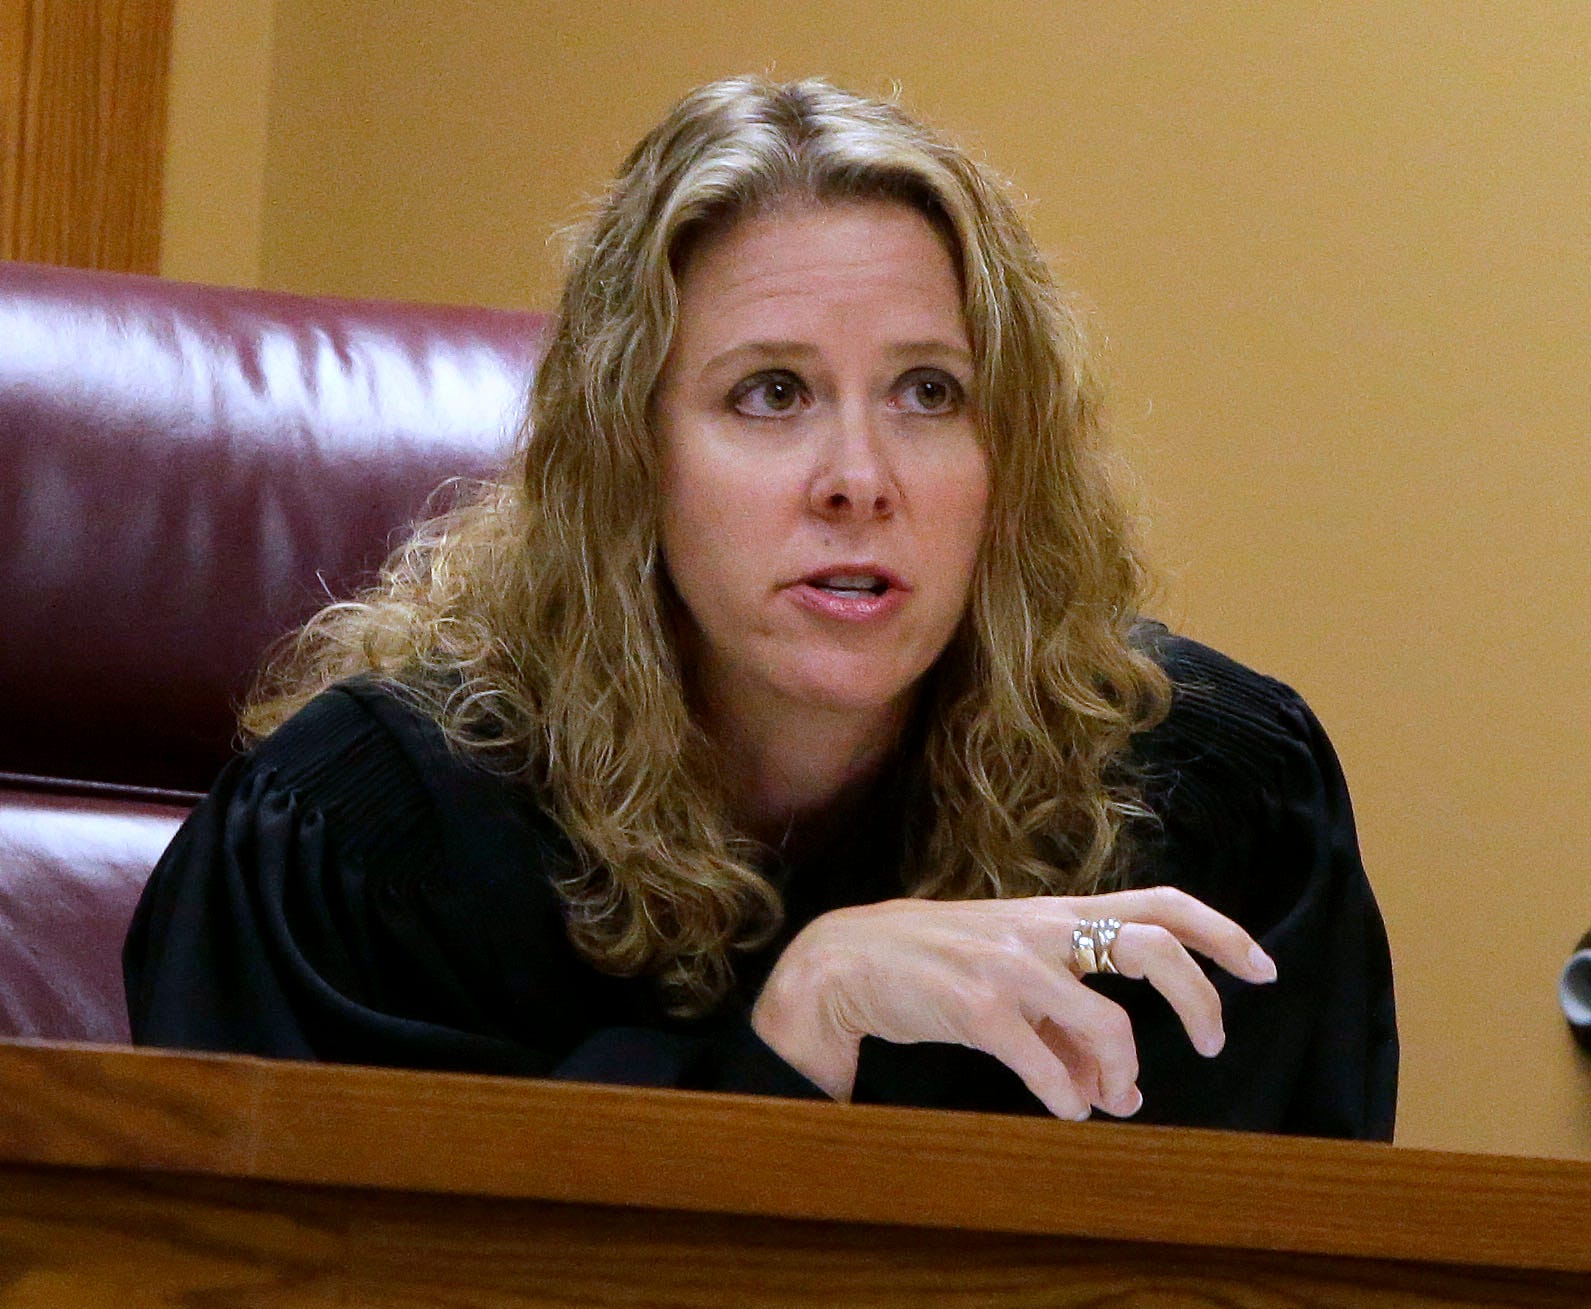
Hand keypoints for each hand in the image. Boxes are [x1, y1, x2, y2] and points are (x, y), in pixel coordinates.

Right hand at [750, 886, 1276, 1119]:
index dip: (1221, 931)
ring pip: (1107, 1021)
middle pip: (1153, 948)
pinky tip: (1068, 1110)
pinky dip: (1067, 1096)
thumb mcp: (1009, 976)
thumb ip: (1067, 1024)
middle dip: (1199, 1001)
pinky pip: (1045, 1063)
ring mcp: (1010, 965)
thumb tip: (1120, 1090)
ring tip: (1118, 1099)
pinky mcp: (976, 1006)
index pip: (1160, 903)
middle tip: (1211, 1046)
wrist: (848, 961)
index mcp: (1056, 912)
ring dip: (1126, 1073)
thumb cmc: (935, 963)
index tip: (1263, 968)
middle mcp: (1042, 928)